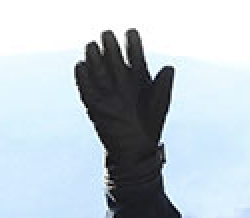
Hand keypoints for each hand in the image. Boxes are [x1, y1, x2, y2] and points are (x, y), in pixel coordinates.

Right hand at [75, 29, 174, 186]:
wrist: (136, 153)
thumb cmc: (150, 127)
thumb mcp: (159, 106)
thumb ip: (163, 87)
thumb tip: (169, 67)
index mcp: (139, 79)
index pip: (135, 56)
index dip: (133, 43)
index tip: (131, 33)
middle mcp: (121, 83)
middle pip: (114, 59)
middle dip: (110, 46)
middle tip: (107, 35)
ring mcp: (107, 93)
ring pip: (98, 70)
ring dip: (94, 58)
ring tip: (92, 46)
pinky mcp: (94, 106)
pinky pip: (85, 89)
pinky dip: (82, 78)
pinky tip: (81, 65)